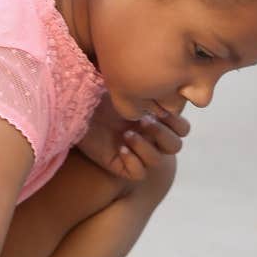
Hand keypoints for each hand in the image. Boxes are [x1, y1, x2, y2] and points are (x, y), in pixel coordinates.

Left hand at [76, 94, 190, 180]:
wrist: (73, 108)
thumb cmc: (99, 95)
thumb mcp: (125, 87)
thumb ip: (148, 89)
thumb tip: (164, 83)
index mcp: (156, 121)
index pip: (182, 129)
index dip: (176, 123)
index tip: (160, 110)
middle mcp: (149, 138)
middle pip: (175, 146)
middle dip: (162, 134)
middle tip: (143, 121)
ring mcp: (136, 153)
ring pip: (157, 161)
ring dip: (145, 146)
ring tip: (126, 134)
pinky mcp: (120, 166)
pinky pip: (138, 173)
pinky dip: (133, 161)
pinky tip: (121, 148)